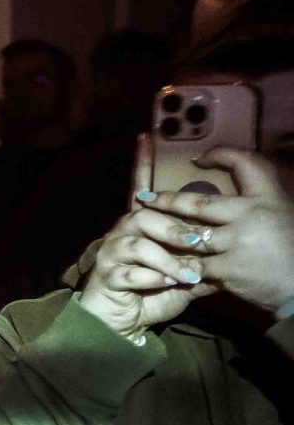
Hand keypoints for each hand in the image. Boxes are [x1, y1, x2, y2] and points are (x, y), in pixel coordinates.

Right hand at [75, 138, 217, 338]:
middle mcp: (123, 232)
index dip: (142, 163)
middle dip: (174, 230)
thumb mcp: (183, 276)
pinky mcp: (107, 274)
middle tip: (196, 244)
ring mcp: (112, 252)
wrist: (121, 322)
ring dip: (169, 261)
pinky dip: (155, 281)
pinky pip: (134, 272)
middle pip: (147, 215)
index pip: (141, 189)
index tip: (146, 137)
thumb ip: (200, 260)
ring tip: (186, 275)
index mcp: (143, 227)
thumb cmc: (152, 295)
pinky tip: (165, 287)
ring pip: (142, 244)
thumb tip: (228, 252)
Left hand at [140, 148, 293, 316]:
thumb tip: (231, 194)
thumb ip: (257, 203)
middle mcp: (251, 215)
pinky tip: (162, 265)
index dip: (221, 155)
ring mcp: (237, 242)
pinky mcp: (228, 269)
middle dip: (167, 200)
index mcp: (269, 197)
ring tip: (145, 229)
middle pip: (198, 204)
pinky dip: (177, 266)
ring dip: (165, 234)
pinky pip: (193, 265)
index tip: (198, 159)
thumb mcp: (283, 214)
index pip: (245, 163)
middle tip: (145, 198)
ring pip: (187, 235)